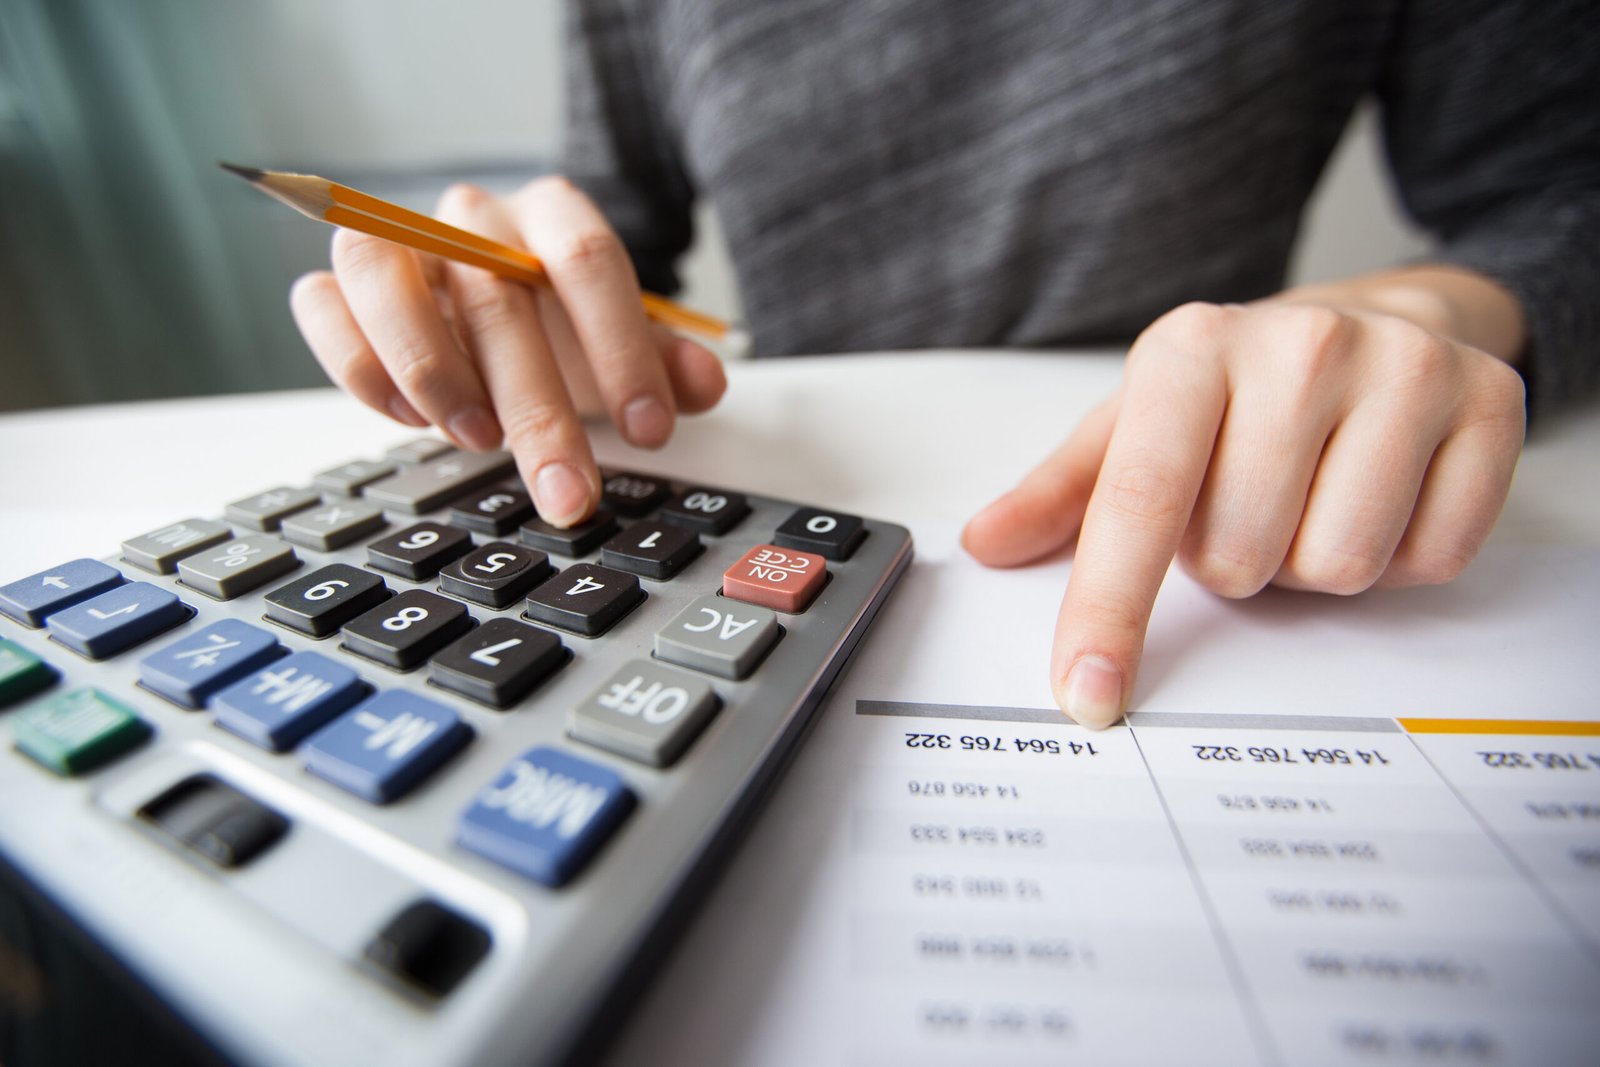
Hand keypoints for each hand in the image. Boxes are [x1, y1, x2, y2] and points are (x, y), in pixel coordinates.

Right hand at [289, 178, 726, 525]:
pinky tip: (409, 421)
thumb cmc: (562, 327)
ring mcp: (398, 242)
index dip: (620, 349)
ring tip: (479, 444)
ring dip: (429, 368)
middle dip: (539, 411)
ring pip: (382, 273)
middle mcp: (471, 218)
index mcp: (552, 214)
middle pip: (497, 297)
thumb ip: (666, 365)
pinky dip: (359, 366)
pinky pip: (321, 304)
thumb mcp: (622, 347)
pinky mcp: (340, 282)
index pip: (588, 259)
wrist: (495, 301)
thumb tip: (704, 384)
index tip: (649, 432)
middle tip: (568, 493)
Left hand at [962, 289, 1526, 727]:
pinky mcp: (1491, 402)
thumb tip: (985, 545)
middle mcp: (1299, 344)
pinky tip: (1381, 495)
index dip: (1108, 610)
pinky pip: (1429, 560)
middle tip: (1249, 504)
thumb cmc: (1238, 392)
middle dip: (1235, 561)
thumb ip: (1061, 494)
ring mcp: (1404, 367)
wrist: (1377, 319)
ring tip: (1309, 498)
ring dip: (1311, 565)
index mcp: (1191, 350)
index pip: (1138, 503)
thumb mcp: (1137, 424)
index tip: (1087, 691)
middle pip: (1240, 559)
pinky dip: (1398, 558)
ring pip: (1334, 568)